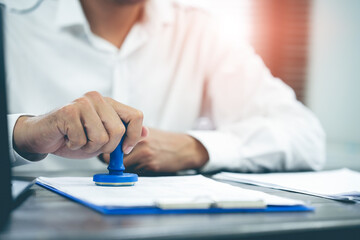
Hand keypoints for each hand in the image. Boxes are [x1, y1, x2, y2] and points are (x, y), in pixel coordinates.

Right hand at [13, 91, 146, 160]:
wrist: (43, 136)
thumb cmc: (73, 136)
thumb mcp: (104, 138)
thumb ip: (124, 134)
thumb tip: (147, 133)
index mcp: (109, 103)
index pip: (136, 116)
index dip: (134, 136)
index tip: (125, 149)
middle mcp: (98, 99)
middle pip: (119, 130)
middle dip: (107, 147)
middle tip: (92, 145)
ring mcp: (83, 103)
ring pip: (102, 137)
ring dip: (89, 148)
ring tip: (78, 141)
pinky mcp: (68, 111)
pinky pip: (82, 140)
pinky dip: (75, 146)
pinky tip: (68, 139)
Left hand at [100, 128, 208, 174]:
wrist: (184, 148)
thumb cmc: (165, 140)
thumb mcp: (148, 133)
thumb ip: (130, 137)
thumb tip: (111, 145)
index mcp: (138, 132)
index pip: (113, 143)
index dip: (108, 149)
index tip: (108, 152)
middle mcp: (140, 142)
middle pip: (114, 157)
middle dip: (114, 161)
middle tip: (117, 161)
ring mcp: (145, 155)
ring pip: (123, 167)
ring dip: (125, 168)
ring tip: (135, 162)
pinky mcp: (151, 166)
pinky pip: (135, 172)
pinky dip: (136, 171)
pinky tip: (145, 165)